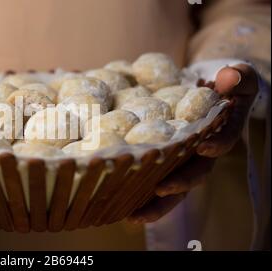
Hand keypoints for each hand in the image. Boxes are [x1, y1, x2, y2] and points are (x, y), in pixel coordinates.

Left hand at [127, 64, 258, 223]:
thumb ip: (238, 77)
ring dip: (155, 203)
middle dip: (178, 185)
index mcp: (222, 133)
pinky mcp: (165, 163)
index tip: (204, 147)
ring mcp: (184, 160)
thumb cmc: (226, 86)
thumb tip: (228, 76)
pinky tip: (120, 207)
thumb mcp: (239, 77)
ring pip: (173, 187)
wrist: (212, 93)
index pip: (223, 141)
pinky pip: (154, 181)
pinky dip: (139, 195)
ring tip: (134, 216)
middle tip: (161, 190)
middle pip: (194, 175)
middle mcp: (203, 153)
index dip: (216, 145)